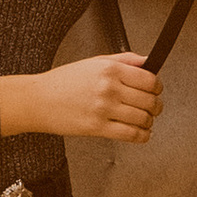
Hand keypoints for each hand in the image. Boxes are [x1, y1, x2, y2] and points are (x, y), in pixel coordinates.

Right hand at [0, 54, 160, 143]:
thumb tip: (147, 62)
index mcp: (110, 70)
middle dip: (155, 105)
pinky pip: (131, 135)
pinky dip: (142, 136)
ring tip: (144, 120)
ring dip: (149, 121)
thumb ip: (124, 60)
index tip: (155, 90)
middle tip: (153, 107)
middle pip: (150, 100)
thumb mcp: (94, 62)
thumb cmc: (62, 82)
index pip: (149, 80)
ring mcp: (104, 109)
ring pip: (143, 119)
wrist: (39, 100)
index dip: (157, 87)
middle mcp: (109, 88)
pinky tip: (140, 133)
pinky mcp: (98, 128)